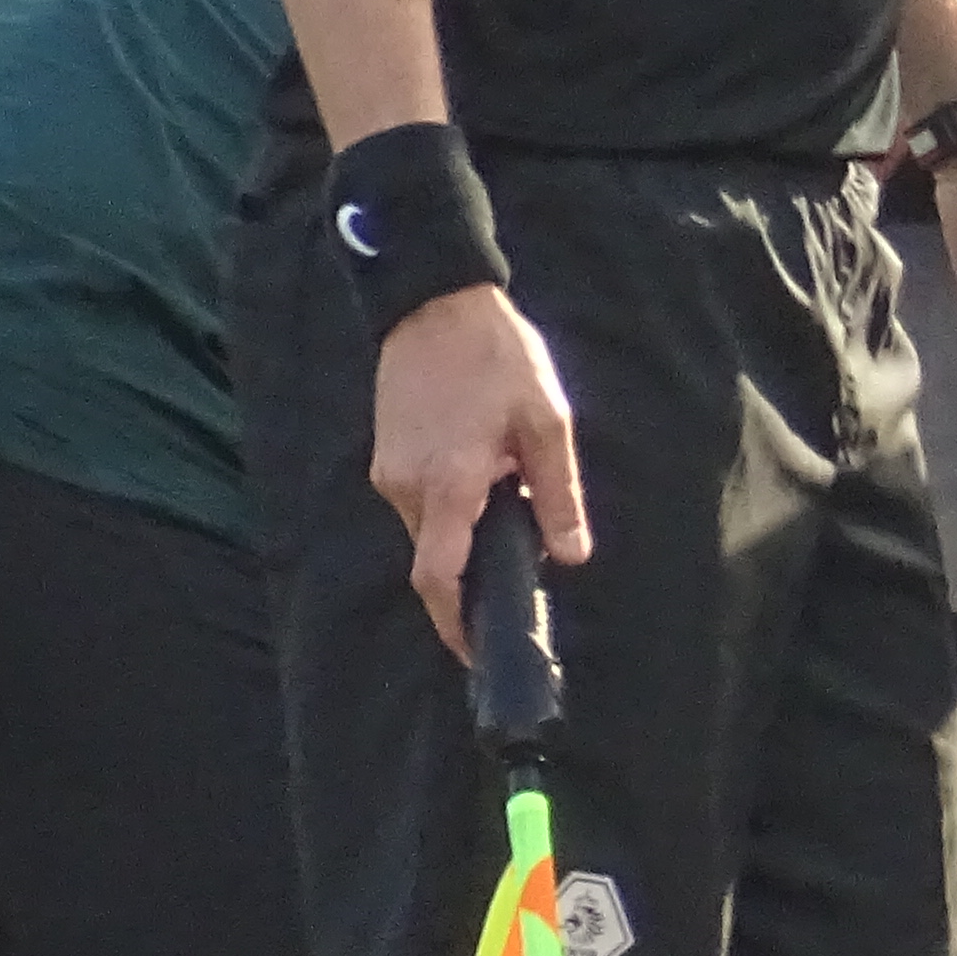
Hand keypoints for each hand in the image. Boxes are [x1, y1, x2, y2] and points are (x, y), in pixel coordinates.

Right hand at [369, 284, 593, 655]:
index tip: (477, 653)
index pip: (440, 578)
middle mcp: (405, 487)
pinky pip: (418, 504)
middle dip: (471, 581)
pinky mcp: (386, 456)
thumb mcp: (547, 424)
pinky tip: (486, 488)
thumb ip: (558, 494)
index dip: (455, 624)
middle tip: (517, 587)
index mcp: (447, 486)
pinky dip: (449, 513)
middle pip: (435, 559)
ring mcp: (388, 472)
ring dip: (464, 539)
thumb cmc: (498, 358)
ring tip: (511, 519)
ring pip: (427, 531)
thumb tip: (570, 556)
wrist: (433, 302)